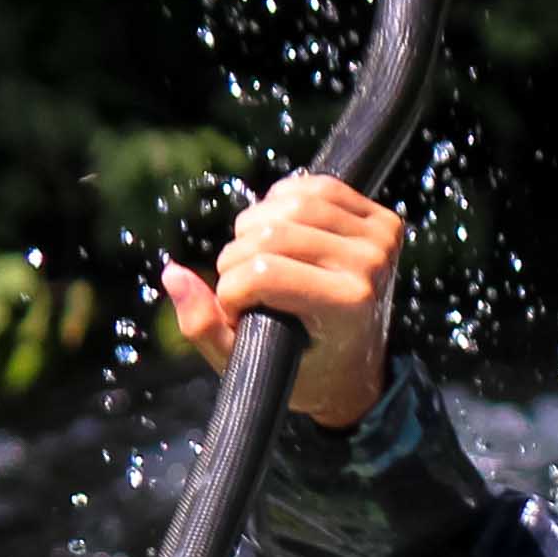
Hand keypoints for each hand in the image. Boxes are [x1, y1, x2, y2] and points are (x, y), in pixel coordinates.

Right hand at [160, 172, 404, 431]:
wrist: (357, 369)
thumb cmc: (299, 370)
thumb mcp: (246, 365)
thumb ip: (203, 327)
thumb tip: (173, 274)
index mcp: (346, 306)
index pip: (263, 272)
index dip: (231, 290)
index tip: (236, 313)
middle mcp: (370, 267)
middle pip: (272, 233)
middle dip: (237, 259)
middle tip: (240, 284)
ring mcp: (382, 240)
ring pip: (291, 202)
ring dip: (254, 227)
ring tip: (254, 257)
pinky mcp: (384, 220)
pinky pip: (317, 186)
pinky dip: (282, 201)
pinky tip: (276, 229)